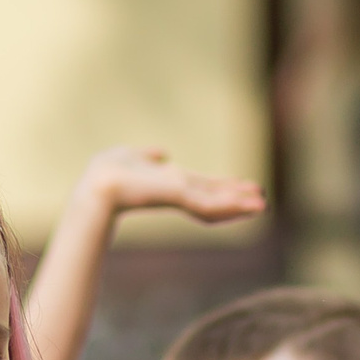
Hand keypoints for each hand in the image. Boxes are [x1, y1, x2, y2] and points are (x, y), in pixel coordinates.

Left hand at [79, 145, 266, 225]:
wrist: (96, 185)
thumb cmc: (107, 171)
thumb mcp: (133, 156)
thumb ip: (149, 156)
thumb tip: (162, 153)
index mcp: (170, 182)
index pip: (204, 185)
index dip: (224, 187)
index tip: (245, 187)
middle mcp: (178, 190)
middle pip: (214, 195)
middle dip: (237, 199)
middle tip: (263, 202)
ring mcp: (179, 195)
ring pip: (215, 203)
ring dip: (238, 204)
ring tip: (262, 206)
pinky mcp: (178, 197)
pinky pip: (208, 204)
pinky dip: (229, 206)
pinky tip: (248, 206)